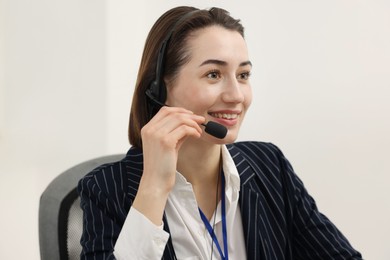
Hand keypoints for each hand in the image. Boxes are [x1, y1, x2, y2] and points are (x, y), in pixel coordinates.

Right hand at [133, 106, 204, 223]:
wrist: (155, 182)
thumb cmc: (161, 166)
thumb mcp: (166, 145)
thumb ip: (174, 133)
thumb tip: (189, 123)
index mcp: (147, 129)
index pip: (164, 110)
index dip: (179, 110)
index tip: (190, 115)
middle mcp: (150, 129)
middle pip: (173, 113)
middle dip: (189, 115)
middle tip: (200, 120)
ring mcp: (157, 135)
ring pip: (180, 119)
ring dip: (193, 123)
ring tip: (199, 131)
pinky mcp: (166, 141)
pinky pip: (184, 129)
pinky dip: (193, 130)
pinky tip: (196, 136)